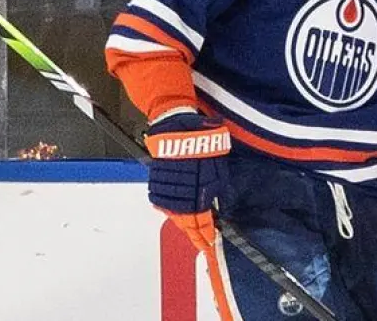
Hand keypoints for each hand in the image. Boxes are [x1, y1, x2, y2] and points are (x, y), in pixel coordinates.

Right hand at [145, 112, 231, 251]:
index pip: (202, 227)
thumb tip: (218, 207)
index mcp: (198, 199)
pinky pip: (164, 205)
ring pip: (175, 217)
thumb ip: (217, 193)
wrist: (178, 130)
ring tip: (191, 231)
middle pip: (187, 226)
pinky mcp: (157, 185)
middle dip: (195, 235)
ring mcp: (167, 193)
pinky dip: (172, 211)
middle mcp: (181, 200)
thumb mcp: (218, 172)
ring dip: (183, 225)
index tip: (210, 246)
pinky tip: (177, 213)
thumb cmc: (201, 147)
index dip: (206, 238)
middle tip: (201, 242)